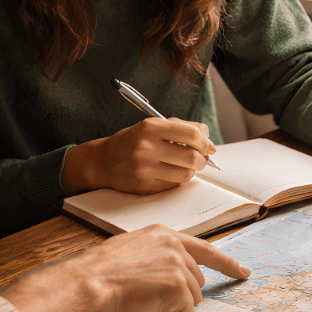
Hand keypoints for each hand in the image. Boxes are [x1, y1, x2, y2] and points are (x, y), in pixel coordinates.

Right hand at [0, 225, 249, 311]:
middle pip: (197, 280)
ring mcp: (179, 266)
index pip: (204, 248)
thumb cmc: (98, 272)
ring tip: (144, 302)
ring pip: (193, 298)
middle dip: (181, 295)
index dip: (226, 263)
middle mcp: (175, 246)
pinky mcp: (179, 288)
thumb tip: (165, 276)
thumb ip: (154, 257)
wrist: (87, 283)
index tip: (243, 272)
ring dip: (173, 307)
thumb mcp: (129, 251)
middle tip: (151, 299)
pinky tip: (148, 310)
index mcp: (163, 234)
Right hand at [63, 118, 216, 194]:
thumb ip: (180, 127)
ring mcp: (145, 168)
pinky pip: (174, 185)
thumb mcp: (151, 126)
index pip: (192, 133)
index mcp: (151, 127)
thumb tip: (208, 140)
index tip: (207, 145)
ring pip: (186, 174)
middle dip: (202, 159)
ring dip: (191, 171)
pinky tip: (169, 173)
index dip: (205, 141)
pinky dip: (177, 179)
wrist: (102, 161)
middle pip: (193, 157)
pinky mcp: (145, 186)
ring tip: (184, 166)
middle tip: (200, 159)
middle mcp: (147, 147)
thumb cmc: (132, 141)